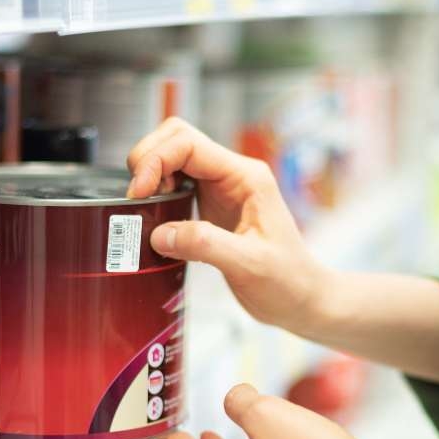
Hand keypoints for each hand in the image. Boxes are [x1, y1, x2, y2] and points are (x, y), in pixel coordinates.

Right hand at [126, 117, 330, 332]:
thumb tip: (159, 234)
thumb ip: (205, 245)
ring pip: (174, 158)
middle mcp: (232, 175)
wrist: (301, 299)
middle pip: (177, 139)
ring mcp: (221, 189)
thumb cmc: (287, 281)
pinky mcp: (211, 207)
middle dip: (148, 160)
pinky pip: (176, 184)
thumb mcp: (249, 264)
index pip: (189, 144)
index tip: (139, 193)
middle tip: (137, 198)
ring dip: (151, 176)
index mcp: (246, 177)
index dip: (156, 160)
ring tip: (145, 210)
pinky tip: (156, 219)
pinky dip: (157, 194)